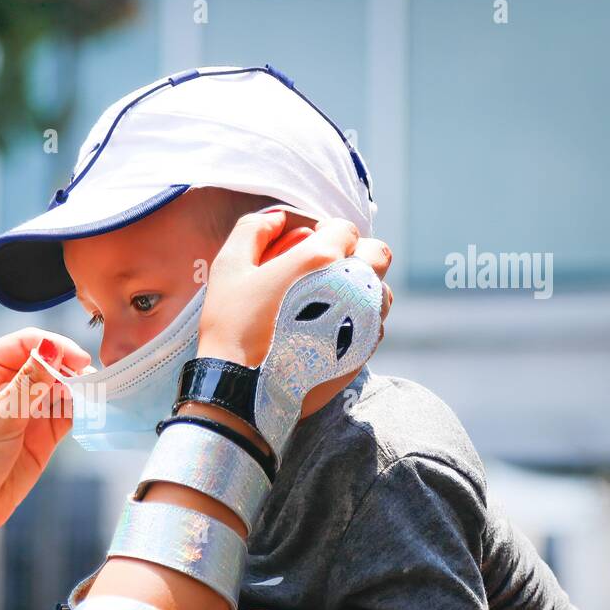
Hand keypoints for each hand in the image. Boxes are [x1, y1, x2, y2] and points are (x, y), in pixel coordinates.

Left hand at [0, 329, 91, 546]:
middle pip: (47, 361)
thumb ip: (28, 386)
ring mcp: (25, 409)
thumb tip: (52, 348)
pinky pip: (66, 412)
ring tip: (97, 393)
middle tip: (91, 380)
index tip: (78, 360)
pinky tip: (93, 407)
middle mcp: (6, 385)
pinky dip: (81, 408)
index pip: (25, 343)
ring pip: (60, 386)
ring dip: (79, 387)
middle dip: (70, 366)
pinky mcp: (40, 434)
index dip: (54, 346)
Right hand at [198, 211, 392, 366]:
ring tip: (330, 304)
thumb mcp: (228, 267)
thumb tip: (277, 219)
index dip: (325, 232)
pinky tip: (329, 332)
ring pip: (381, 292)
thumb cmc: (231, 326)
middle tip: (327, 272)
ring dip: (362, 290)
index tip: (307, 246)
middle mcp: (352, 286)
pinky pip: (375, 327)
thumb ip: (252, 230)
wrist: (240, 390)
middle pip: (378, 254)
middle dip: (356, 255)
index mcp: (322, 259)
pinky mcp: (364, 353)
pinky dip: (359, 323)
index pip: (344, 228)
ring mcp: (362, 322)